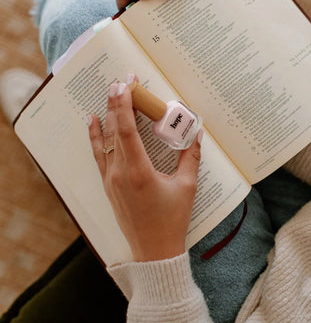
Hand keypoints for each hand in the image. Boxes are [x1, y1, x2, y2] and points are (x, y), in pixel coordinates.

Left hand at [88, 78, 201, 261]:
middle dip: (117, 102)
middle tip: (121, 81)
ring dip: (107, 115)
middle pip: (114, 130)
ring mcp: (111, 180)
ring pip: (105, 140)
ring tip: (108, 93)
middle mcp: (120, 173)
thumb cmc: (171, 220)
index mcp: (139, 171)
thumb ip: (192, 157)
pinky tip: (93, 122)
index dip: (124, 104)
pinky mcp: (109, 186)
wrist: (153, 251)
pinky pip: (99, 155)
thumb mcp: (186, 187)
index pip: (126, 129)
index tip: (126, 84)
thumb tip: (197, 134)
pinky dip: (95, 137)